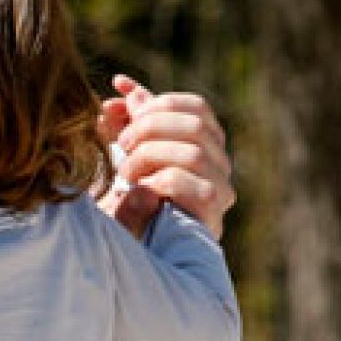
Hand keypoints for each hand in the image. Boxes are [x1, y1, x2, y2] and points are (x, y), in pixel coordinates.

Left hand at [98, 75, 235, 238]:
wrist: (126, 255)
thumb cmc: (124, 203)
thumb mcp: (122, 156)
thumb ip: (127, 122)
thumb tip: (122, 85)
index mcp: (204, 146)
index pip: (196, 108)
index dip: (159, 104)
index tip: (121, 114)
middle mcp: (220, 167)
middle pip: (196, 125)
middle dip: (150, 128)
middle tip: (121, 145)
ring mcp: (220, 193)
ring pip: (195, 152)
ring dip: (151, 156)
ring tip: (125, 172)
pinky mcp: (212, 218)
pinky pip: (196, 186)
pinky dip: (161, 183)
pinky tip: (139, 191)